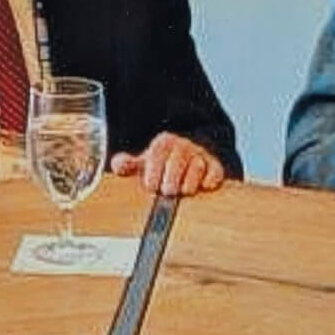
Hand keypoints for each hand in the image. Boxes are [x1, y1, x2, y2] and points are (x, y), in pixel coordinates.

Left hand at [110, 132, 226, 196]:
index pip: (159, 151)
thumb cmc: (161, 166)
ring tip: (184, 192)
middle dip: (173, 175)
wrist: (187, 161)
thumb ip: (127, 164)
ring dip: (191, 179)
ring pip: (197, 164)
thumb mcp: (143, 163)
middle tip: (167, 191)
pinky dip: (212, 178)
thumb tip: (118, 165)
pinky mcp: (215, 168)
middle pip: (179, 157)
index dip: (154, 169)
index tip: (150, 186)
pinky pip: (216, 170)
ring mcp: (200, 156)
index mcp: (164, 143)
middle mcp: (183, 147)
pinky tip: (205, 186)